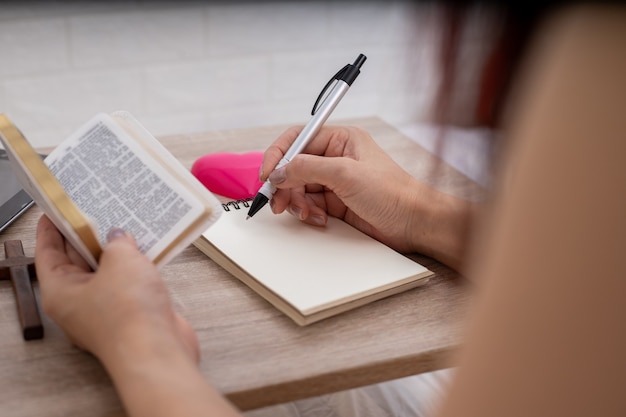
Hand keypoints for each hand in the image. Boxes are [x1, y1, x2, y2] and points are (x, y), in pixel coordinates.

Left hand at [35, 215, 198, 364]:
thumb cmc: (128, 314)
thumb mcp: (120, 260)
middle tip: (96, 209)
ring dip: (116, 251)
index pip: (47, 253)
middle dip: (87, 236)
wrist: (157, 350)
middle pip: (76, 262)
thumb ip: (117, 242)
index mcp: (60, 291)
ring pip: (106, 273)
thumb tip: (118, 236)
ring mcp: (106, 310)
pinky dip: (136, 267)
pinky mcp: (131, 314)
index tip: (57, 209)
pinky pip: (128, 284)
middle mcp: (79, 303)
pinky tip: (149, 250)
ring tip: (126, 223)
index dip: (51, 228)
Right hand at [261, 125, 474, 269]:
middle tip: (278, 203)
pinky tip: (319, 219)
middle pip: (294, 166)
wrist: (414, 222)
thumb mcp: (345, 174)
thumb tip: (278, 172)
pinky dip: (308, 213)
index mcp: (341, 139)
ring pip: (299, 188)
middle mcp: (336, 157)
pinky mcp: (337, 203)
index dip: (278, 155)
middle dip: (284, 185)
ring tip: (305, 213)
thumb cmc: (392, 192)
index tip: (266, 174)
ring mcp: (336, 181)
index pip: (298, 139)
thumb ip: (307, 169)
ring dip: (296, 202)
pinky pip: (310, 204)